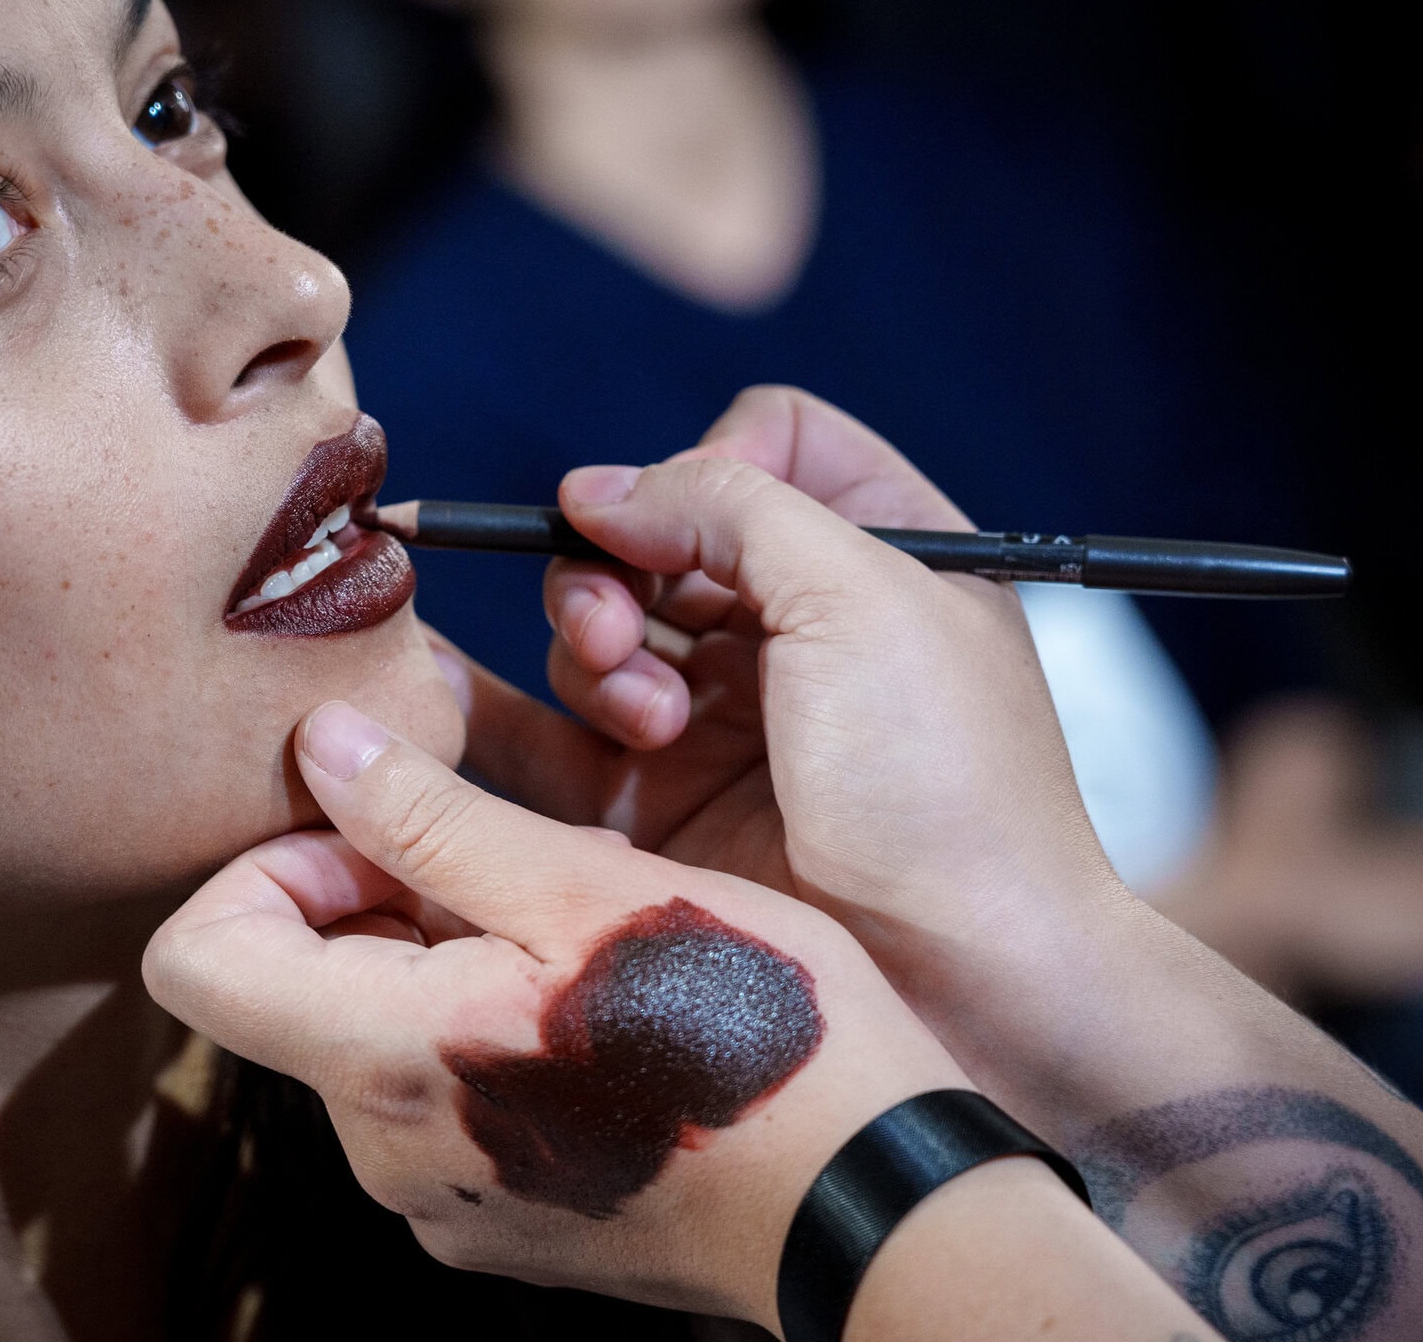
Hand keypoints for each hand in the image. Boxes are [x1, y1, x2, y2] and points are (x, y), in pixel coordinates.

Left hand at [143, 701, 969, 1326]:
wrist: (869, 1204)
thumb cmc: (754, 1037)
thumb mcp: (590, 887)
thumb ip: (433, 817)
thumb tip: (322, 745)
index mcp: (383, 1061)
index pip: (195, 955)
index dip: (265, 865)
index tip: (371, 831)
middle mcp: (385, 1152)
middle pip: (294, 990)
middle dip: (377, 899)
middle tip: (509, 859)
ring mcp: (443, 1199)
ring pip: (377, 1036)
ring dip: (442, 958)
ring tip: (573, 930)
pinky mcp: (503, 1219)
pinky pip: (440, 1098)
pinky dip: (484, 1031)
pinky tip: (594, 1004)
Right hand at [451, 387, 1119, 1038]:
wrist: (963, 982)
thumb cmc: (946, 783)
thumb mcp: (862, 597)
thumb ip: (727, 507)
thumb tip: (595, 487)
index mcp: (879, 549)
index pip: (764, 441)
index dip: (706, 467)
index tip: (686, 528)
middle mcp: (797, 622)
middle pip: (656, 532)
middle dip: (619, 570)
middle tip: (619, 634)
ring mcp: (728, 714)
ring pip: (603, 625)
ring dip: (598, 655)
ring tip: (651, 728)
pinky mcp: (666, 803)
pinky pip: (558, 729)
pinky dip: (508, 704)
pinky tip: (459, 690)